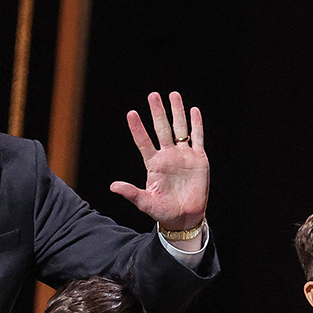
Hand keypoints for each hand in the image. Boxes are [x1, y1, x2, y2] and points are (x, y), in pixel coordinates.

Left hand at [109, 91, 208, 230]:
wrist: (185, 218)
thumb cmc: (163, 212)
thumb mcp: (145, 203)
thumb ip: (131, 193)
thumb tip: (113, 186)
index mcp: (154, 164)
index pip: (143, 141)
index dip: (138, 128)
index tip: (131, 113)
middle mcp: (168, 156)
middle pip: (162, 129)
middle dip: (158, 112)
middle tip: (152, 95)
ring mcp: (184, 156)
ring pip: (180, 129)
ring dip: (177, 112)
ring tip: (173, 95)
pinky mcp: (199, 159)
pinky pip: (197, 138)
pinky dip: (196, 125)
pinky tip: (194, 110)